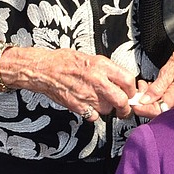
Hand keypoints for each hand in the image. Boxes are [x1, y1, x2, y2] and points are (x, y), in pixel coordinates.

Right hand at [0, 44, 138, 119]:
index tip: (131, 94)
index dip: (132, 90)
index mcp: (101, 65)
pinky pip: (93, 116)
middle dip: (126, 108)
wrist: (42, 69)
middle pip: (121, 100)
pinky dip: (92, 114)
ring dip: (106, 109)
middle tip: (125, 110)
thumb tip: (122, 80)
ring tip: (98, 102)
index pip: (128, 80)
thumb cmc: (64, 62)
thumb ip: (106, 70)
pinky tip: (87, 106)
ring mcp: (87, 94)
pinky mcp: (77, 105)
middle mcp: (96, 80)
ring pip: (107, 109)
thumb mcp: (89, 58)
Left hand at [132, 31, 173, 117]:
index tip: (133, 101)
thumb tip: (145, 100)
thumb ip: (157, 86)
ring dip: (150, 101)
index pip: (157, 110)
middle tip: (140, 90)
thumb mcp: (170, 68)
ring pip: (162, 111)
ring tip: (147, 87)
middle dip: (145, 103)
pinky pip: (168, 107)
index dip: (142, 108)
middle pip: (159, 113)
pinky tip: (155, 91)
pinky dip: (158, 100)